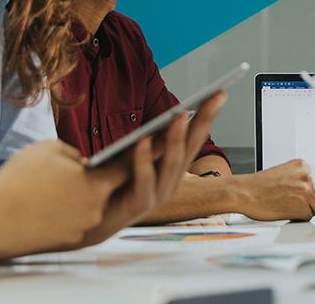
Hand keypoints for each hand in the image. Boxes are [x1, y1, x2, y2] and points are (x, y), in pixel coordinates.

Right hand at [0, 139, 125, 252]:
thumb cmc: (18, 180)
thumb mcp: (50, 149)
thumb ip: (76, 154)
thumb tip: (84, 162)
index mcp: (96, 183)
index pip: (126, 168)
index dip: (133, 157)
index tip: (142, 150)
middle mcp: (95, 208)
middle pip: (107, 188)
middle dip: (99, 178)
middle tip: (87, 168)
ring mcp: (82, 227)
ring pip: (90, 205)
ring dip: (82, 196)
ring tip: (62, 186)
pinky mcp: (68, 240)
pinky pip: (75, 220)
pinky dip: (67, 211)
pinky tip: (52, 203)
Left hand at [77, 91, 227, 244]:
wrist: (95, 222)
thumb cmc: (115, 186)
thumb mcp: (135, 157)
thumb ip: (151, 143)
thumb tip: (170, 116)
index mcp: (173, 167)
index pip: (195, 137)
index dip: (207, 115)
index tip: (219, 92)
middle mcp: (172, 180)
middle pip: (191, 147)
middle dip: (203, 120)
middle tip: (213, 97)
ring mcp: (158, 194)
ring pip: (172, 164)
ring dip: (177, 139)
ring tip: (180, 116)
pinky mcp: (140, 206)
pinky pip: (144, 181)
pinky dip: (144, 160)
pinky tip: (142, 141)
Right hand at [232, 159, 314, 220]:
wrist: (244, 192)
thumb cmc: (259, 186)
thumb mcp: (284, 174)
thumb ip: (300, 181)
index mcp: (303, 166)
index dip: (310, 192)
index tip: (303, 195)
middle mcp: (307, 177)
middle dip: (307, 202)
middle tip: (288, 201)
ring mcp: (306, 191)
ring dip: (304, 211)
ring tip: (286, 206)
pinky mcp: (302, 207)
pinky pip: (307, 218)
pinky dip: (297, 218)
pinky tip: (284, 211)